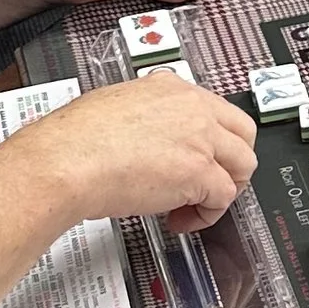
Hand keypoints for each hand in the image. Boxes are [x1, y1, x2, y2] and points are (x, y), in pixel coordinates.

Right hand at [23, 79, 256, 235]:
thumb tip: (151, 139)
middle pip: (244, 134)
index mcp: (171, 87)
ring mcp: (200, 138)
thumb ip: (146, 118)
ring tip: (194, 205)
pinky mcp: (198, 172)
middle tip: (211, 183)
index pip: (217, 111)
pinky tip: (181, 219)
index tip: (202, 158)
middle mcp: (192, 108)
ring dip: (224, 190)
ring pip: (243, 165)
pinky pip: (224, 198)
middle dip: (232, 163)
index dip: (213, 141)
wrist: (64, 161)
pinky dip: (206, 215)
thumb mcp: (117, 108)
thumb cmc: (73, 141)